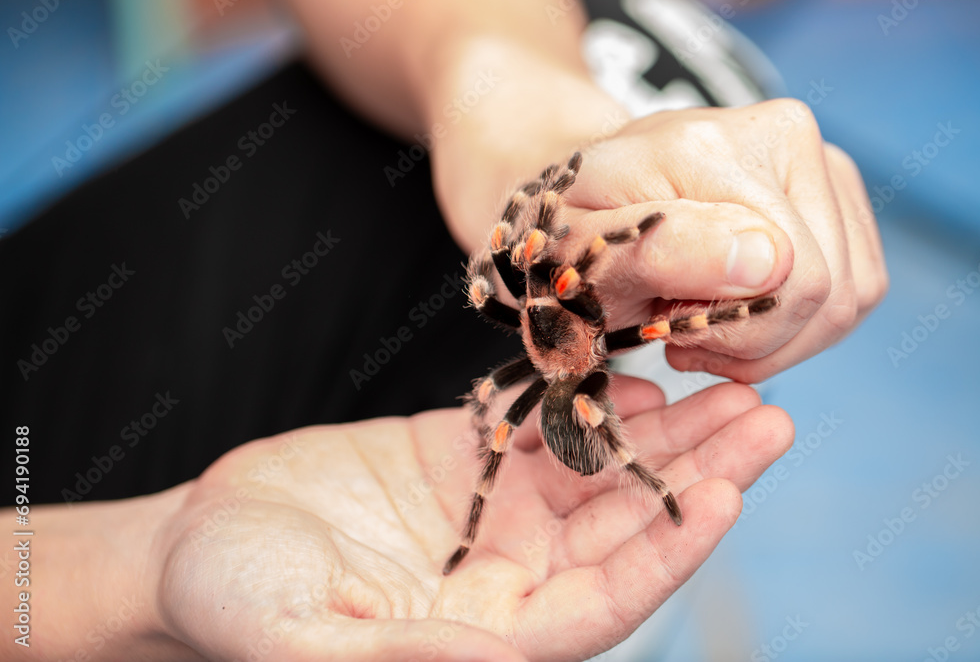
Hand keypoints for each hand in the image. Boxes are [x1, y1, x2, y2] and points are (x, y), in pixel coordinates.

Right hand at [155, 378, 791, 660]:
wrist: (194, 546)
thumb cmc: (235, 604)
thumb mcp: (308, 639)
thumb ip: (409, 655)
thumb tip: (505, 656)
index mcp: (485, 636)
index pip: (602, 602)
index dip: (666, 552)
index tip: (729, 496)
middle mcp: (507, 578)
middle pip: (623, 528)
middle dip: (697, 476)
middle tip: (767, 419)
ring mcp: (490, 515)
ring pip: (597, 472)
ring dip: (663, 431)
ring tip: (728, 387)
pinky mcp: (464, 459)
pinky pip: (543, 426)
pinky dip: (588, 396)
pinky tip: (632, 365)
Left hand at [538, 100, 888, 382]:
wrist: (596, 194)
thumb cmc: (580, 231)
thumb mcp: (585, 250)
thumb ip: (663, 251)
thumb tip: (771, 260)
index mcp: (710, 145)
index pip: (788, 281)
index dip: (731, 333)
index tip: (662, 325)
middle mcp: (782, 133)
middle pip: (827, 295)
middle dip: (751, 341)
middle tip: (677, 327)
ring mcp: (821, 157)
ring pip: (849, 300)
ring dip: (773, 339)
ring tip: (701, 317)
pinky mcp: (839, 189)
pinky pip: (859, 289)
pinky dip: (798, 323)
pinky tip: (737, 308)